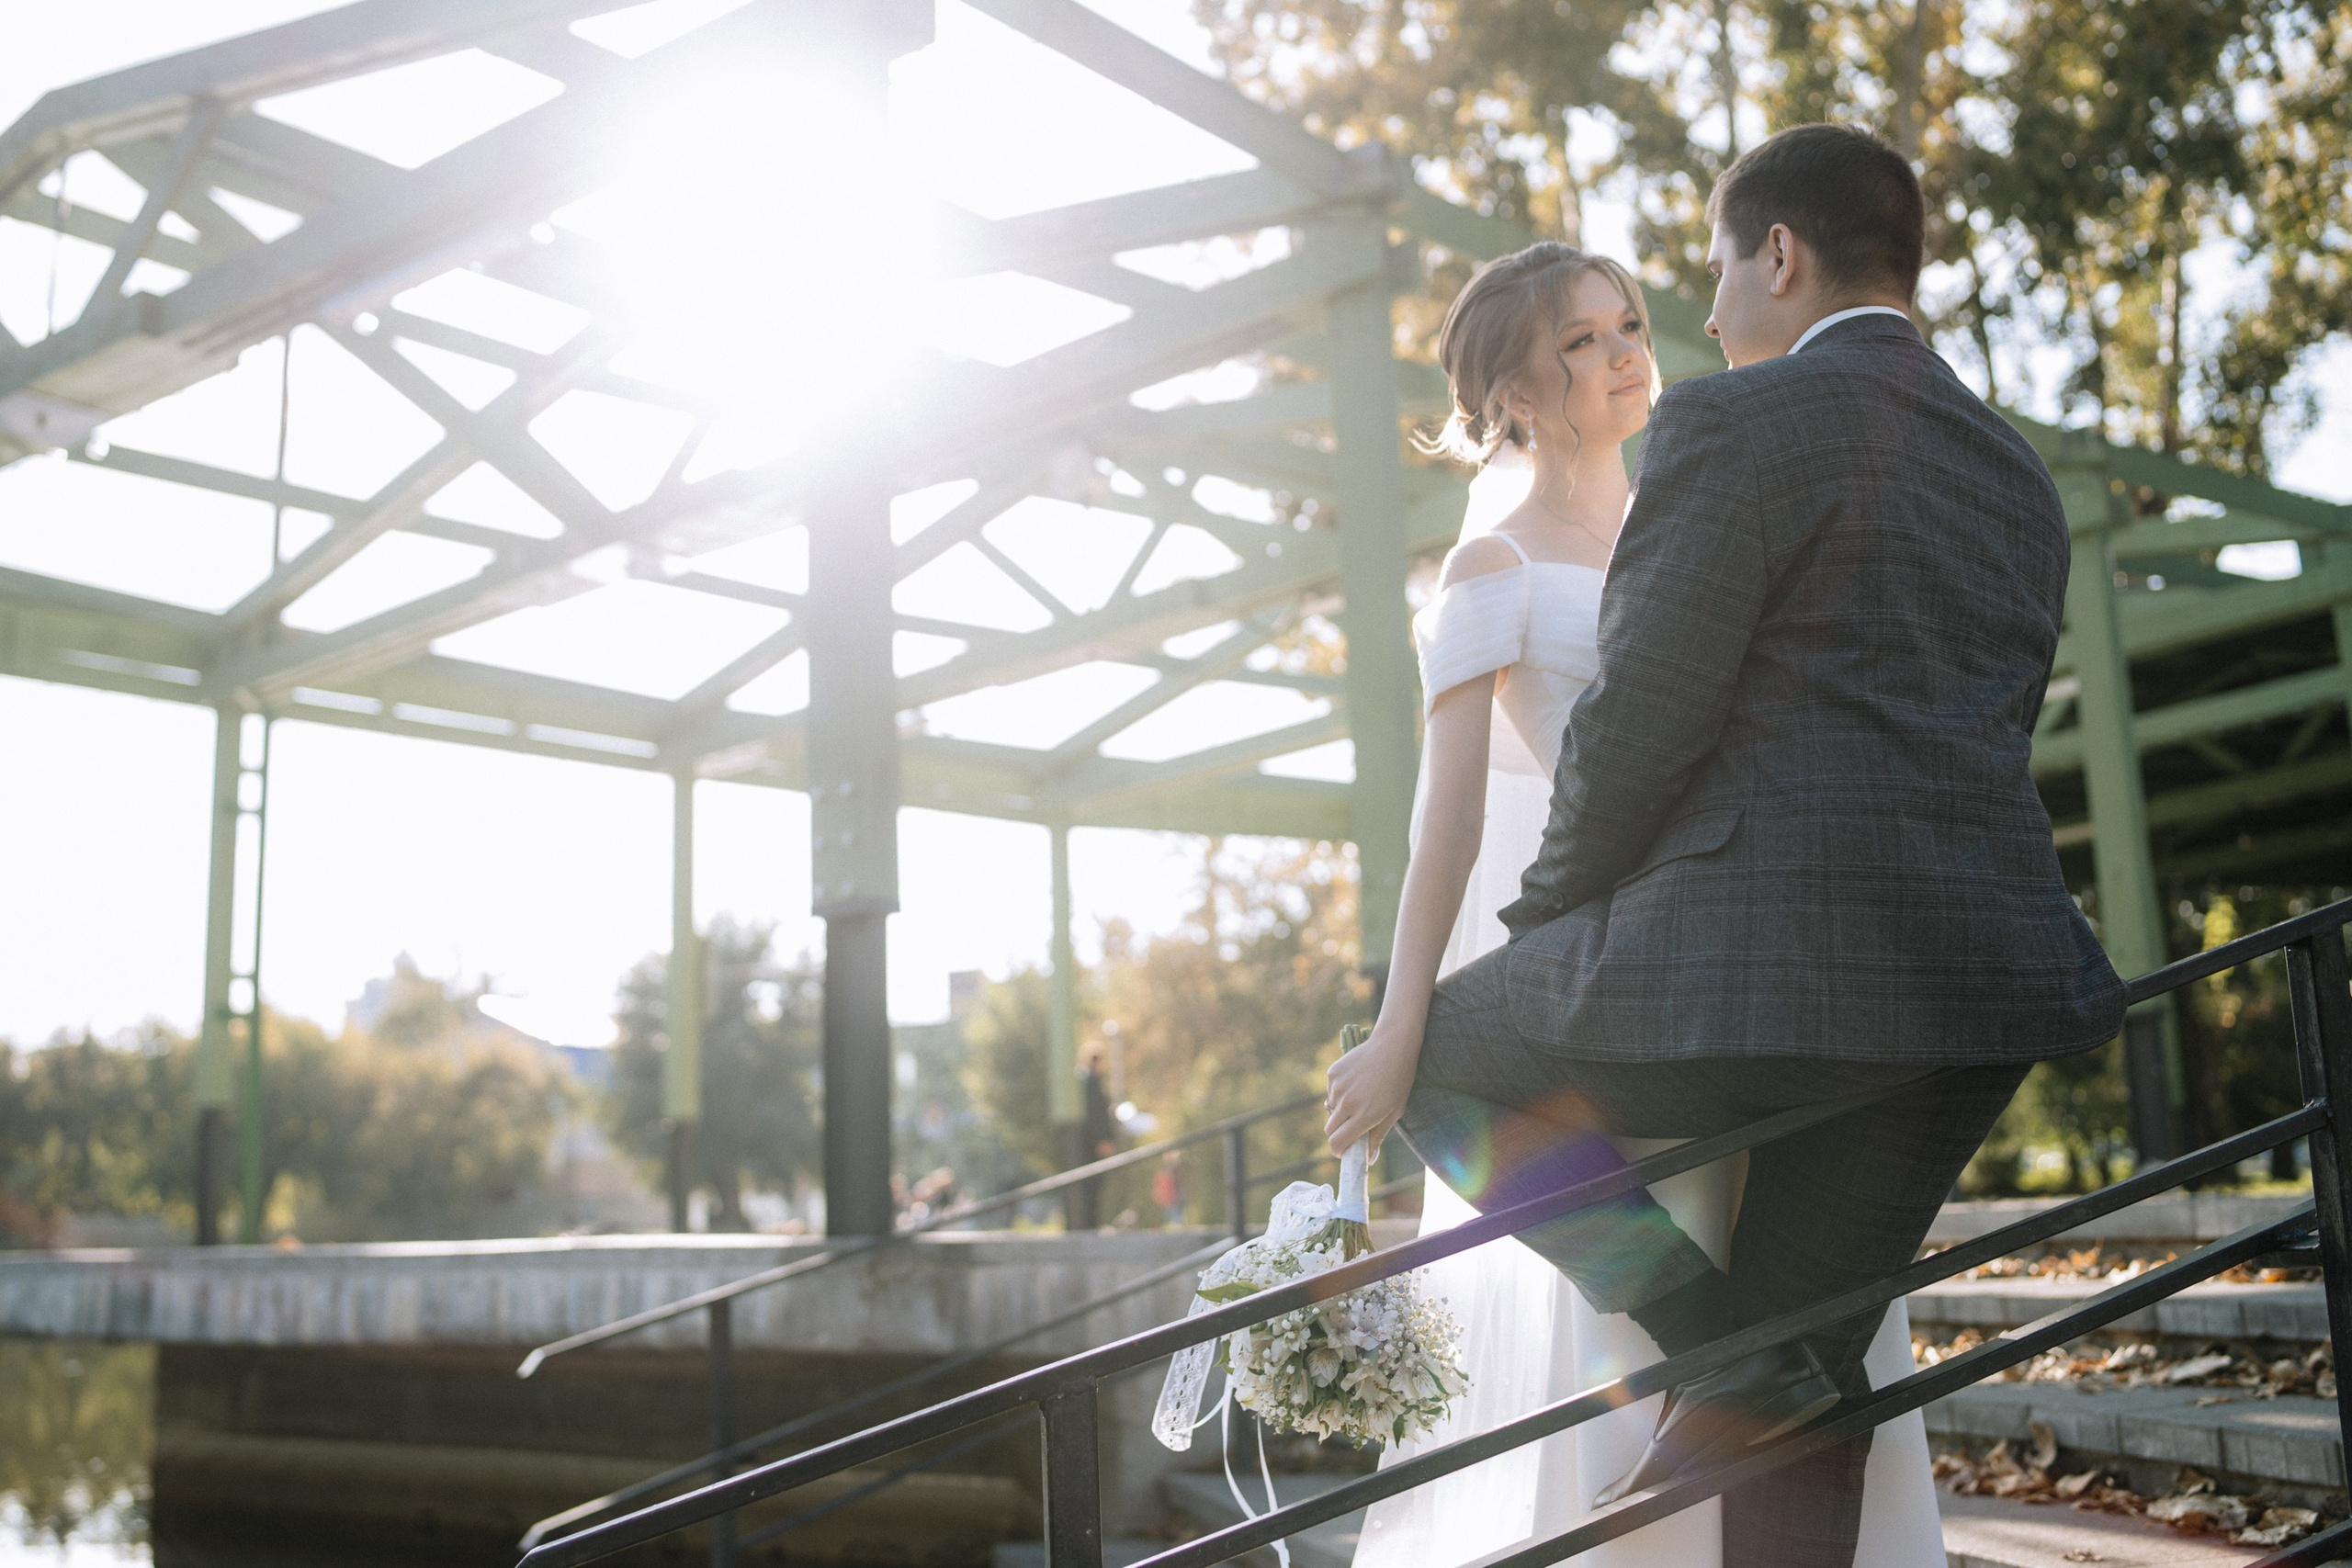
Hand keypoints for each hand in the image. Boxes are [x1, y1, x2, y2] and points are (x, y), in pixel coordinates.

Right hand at [1324, 1018, 1422, 1157]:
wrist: (1393, 1047)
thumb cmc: (1399, 1081)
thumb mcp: (1394, 1112)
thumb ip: (1378, 1136)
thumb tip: (1369, 1159)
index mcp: (1363, 1116)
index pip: (1337, 1143)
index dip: (1339, 1151)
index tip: (1345, 1151)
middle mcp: (1346, 1103)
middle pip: (1329, 1130)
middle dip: (1338, 1134)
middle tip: (1352, 1129)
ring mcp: (1337, 1087)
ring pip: (1330, 1110)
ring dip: (1340, 1112)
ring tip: (1360, 1099)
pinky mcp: (1332, 1073)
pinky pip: (1331, 1092)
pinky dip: (1339, 1094)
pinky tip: (1355, 1084)